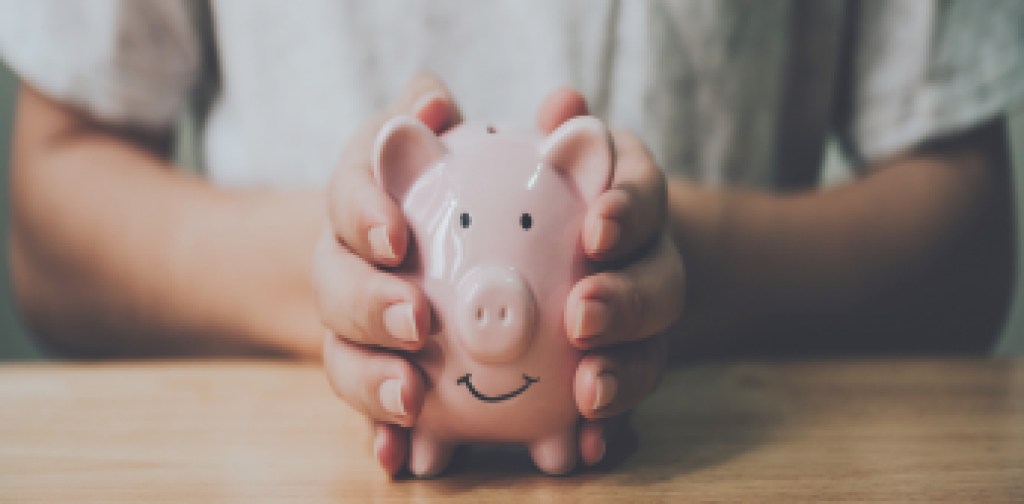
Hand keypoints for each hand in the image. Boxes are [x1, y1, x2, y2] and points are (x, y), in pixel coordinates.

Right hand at [316, 74, 461, 475]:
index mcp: (355, 205)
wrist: (381, 251)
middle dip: (371, 306)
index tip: (395, 235)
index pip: (348, 199)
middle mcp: (341, 270)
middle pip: (337, 290)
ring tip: (413, 402)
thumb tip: (436, 100)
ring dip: (373, 383)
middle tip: (416, 321)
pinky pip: (369, 414)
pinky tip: (403, 460)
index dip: (364, 214)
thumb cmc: (415, 184)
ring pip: (344, 360)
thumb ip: (423, 112)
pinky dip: (382, 439)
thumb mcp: (413, 137)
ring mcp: (349, 332)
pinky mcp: (370, 378)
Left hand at [539, 89, 683, 465]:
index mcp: (628, 201)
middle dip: (627, 302)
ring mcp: (640, 326)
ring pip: (652, 351)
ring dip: (623, 374)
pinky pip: (623, 405)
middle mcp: (647, 262)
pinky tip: (587, 448)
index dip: (628, 211)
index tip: (596, 230)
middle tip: (582, 315)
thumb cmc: (538, 197)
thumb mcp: (546, 160)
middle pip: (661, 283)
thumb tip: (565, 105)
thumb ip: (555, 138)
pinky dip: (611, 430)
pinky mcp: (620, 374)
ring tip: (587, 395)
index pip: (642, 194)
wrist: (560, 257)